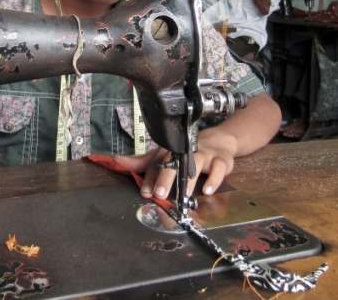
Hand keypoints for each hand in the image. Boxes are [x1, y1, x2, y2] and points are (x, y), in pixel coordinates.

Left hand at [113, 128, 238, 199]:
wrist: (218, 141)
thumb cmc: (186, 151)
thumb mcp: (163, 156)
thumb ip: (141, 162)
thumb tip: (117, 160)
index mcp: (169, 152)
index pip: (157, 164)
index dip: (150, 178)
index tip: (144, 192)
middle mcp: (185, 152)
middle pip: (174, 163)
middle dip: (166, 178)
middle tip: (160, 193)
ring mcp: (204, 155)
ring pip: (196, 164)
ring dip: (189, 180)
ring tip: (184, 195)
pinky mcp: (220, 161)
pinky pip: (218, 169)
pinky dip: (213, 180)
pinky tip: (208, 190)